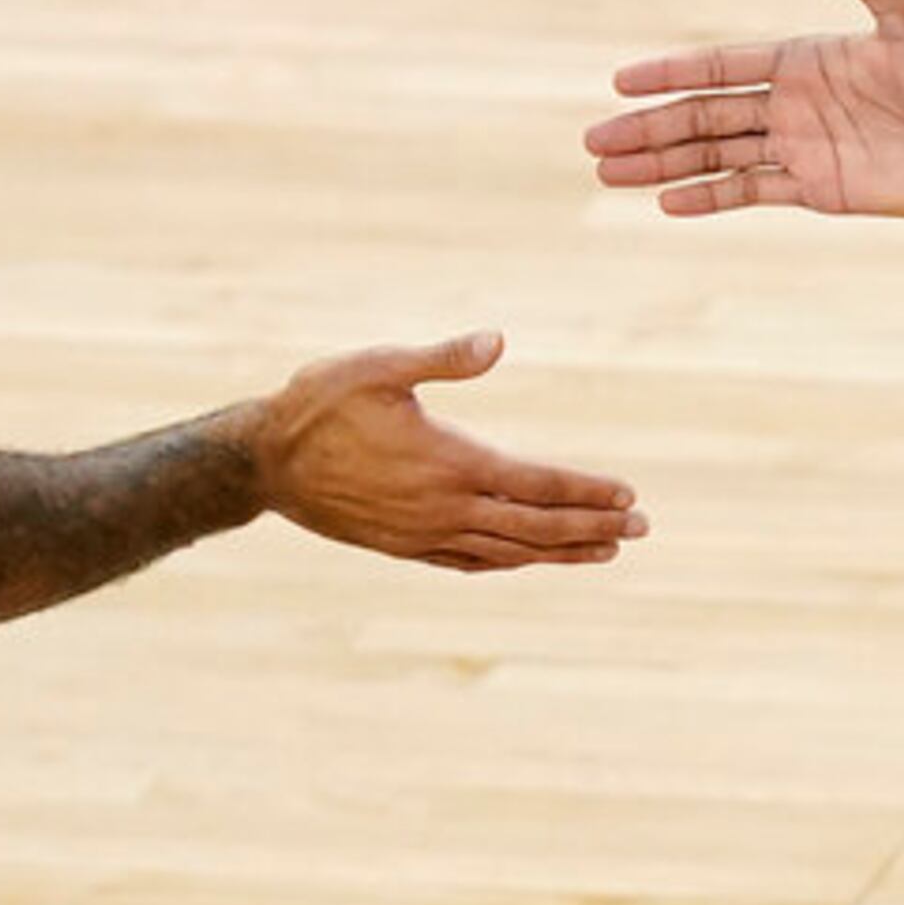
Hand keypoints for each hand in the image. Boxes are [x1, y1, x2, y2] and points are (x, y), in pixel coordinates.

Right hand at [252, 332, 644, 571]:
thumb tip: (498, 340)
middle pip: (535, 527)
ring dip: (560, 553)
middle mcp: (443, 509)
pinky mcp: (404, 549)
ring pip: (509, 553)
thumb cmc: (319, 403)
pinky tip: (530, 560)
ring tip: (605, 551)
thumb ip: (442, 357)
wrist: (262, 462)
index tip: (628, 496)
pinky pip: (471, 564)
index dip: (585, 491)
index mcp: (448, 462)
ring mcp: (424, 536)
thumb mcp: (377, 366)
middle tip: (641, 529)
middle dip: (592, 527)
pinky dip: (510, 563)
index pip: (535, 483)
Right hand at [586, 0, 903, 216]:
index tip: (619, 80)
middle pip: (703, 115)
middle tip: (591, 141)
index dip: (669, 74)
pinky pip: (751, 193)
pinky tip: (666, 202)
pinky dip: (709, 199)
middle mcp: (793, 102)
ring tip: (608, 174)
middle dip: (647, 127)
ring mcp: (801, 147)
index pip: (720, 66)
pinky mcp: (818, 189)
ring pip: (715, 155)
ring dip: (662, 163)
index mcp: (804, 57)